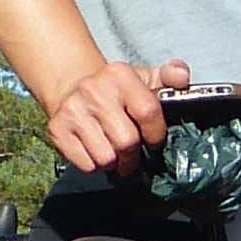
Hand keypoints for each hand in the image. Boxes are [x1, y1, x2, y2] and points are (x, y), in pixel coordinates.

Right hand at [40, 58, 190, 173]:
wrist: (71, 88)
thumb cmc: (116, 91)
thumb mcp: (144, 78)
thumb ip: (170, 76)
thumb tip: (183, 77)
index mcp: (120, 75)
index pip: (148, 112)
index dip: (156, 135)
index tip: (154, 142)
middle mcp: (94, 90)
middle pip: (127, 142)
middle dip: (134, 156)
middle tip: (133, 156)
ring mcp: (73, 110)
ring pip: (106, 158)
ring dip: (114, 163)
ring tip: (113, 152)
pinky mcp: (57, 129)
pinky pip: (86, 165)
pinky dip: (95, 166)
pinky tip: (95, 151)